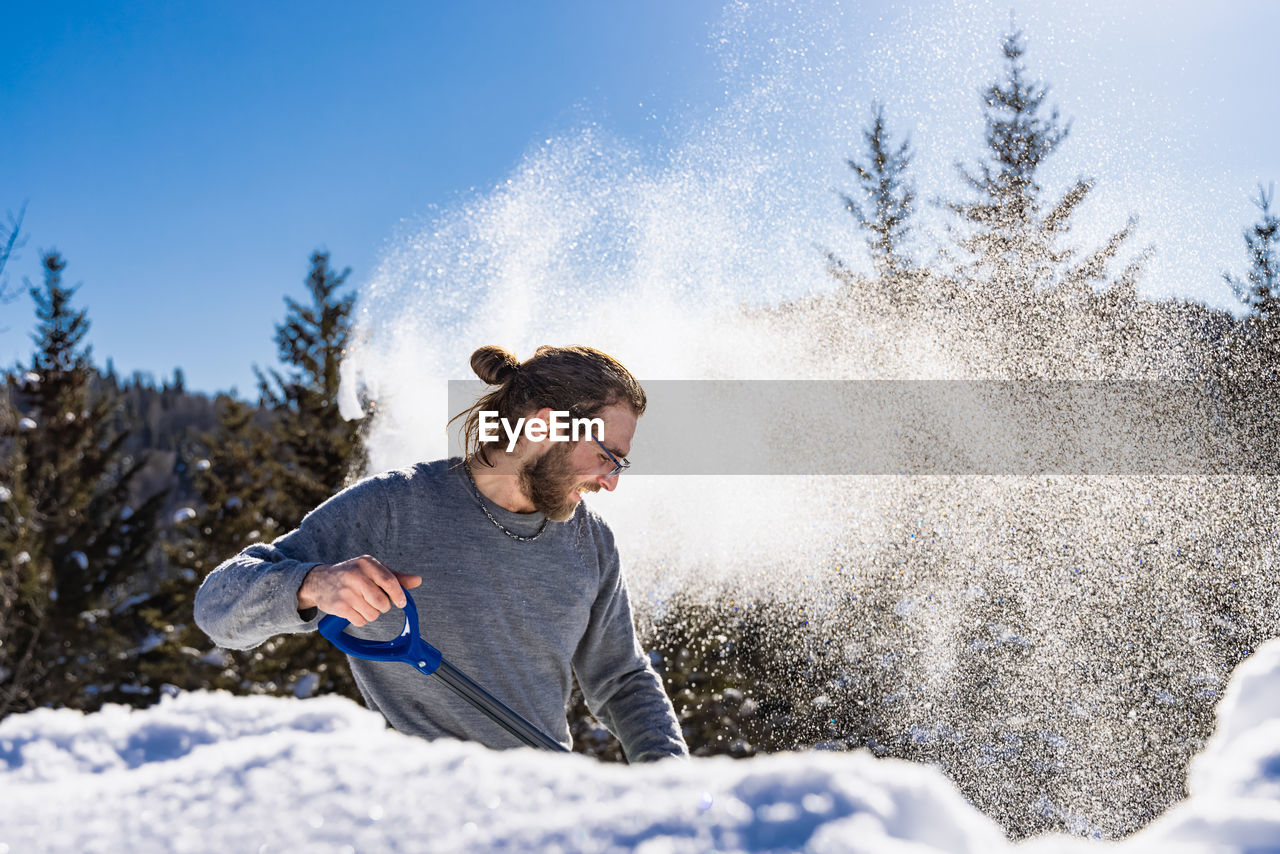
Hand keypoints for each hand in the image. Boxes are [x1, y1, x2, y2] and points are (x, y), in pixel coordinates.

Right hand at [297, 555, 422, 625]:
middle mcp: (356, 575)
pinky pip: (360, 620)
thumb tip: (418, 580)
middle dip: (382, 606)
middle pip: (382, 602)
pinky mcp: (339, 606)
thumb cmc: (353, 575)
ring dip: (371, 613)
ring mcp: (346, 591)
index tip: (401, 603)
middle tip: (374, 601)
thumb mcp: (372, 570)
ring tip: (361, 603)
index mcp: (367, 563)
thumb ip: (395, 576)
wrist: (319, 581)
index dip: (398, 595)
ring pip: (372, 614)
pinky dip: (360, 619)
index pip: (389, 581)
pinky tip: (352, 609)